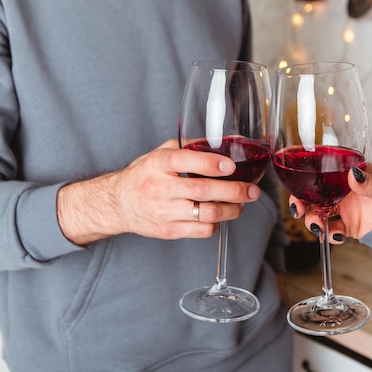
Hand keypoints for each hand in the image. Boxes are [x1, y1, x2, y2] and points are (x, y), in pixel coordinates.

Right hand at [58, 139, 260, 244]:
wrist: (118, 203)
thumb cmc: (146, 174)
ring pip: (207, 214)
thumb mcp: (163, 152)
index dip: (210, 164)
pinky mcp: (168, 230)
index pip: (185, 161)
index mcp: (158, 164)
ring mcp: (163, 211)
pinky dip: (216, 223)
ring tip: (241, 204)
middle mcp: (159, 188)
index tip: (231, 166)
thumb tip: (231, 141)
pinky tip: (219, 216)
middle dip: (234, 191)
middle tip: (252, 191)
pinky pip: (201, 230)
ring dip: (231, 210)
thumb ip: (194, 146)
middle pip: (203, 191)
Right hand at [288, 163, 371, 242]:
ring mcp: (343, 208)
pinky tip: (336, 236)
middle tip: (299, 212)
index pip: (321, 174)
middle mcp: (341, 190)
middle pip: (313, 195)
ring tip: (321, 229)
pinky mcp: (347, 225)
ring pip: (318, 213)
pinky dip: (329, 235)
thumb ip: (369, 184)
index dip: (305, 182)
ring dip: (314, 221)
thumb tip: (354, 174)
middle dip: (302, 204)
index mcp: (348, 175)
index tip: (298, 193)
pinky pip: (331, 230)